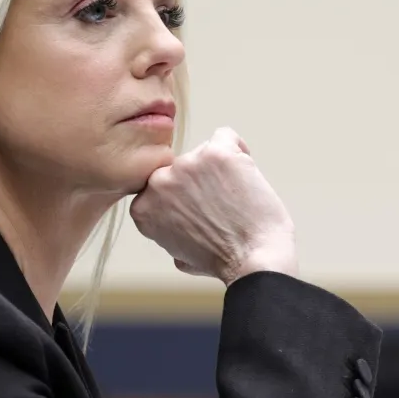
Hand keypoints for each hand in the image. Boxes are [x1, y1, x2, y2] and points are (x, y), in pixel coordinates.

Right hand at [130, 127, 297, 283]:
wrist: (254, 259)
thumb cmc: (224, 261)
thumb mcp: (181, 256)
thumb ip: (170, 232)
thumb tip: (176, 226)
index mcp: (144, 208)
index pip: (160, 186)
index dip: (185, 198)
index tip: (201, 211)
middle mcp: (159, 182)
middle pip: (181, 168)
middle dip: (202, 183)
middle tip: (223, 205)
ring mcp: (187, 164)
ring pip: (205, 152)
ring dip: (221, 170)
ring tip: (237, 198)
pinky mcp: (216, 153)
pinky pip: (226, 136)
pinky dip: (239, 150)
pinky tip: (247, 173)